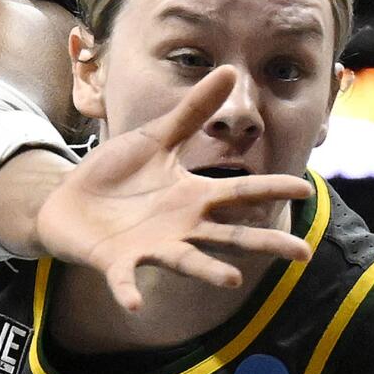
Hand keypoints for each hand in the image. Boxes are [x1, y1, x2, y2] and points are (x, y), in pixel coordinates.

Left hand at [33, 67, 314, 310]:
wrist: (67, 199)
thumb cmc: (116, 173)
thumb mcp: (154, 138)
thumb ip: (191, 112)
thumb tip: (229, 70)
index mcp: (191, 196)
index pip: (239, 192)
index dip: (271, 189)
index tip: (306, 188)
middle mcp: (179, 226)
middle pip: (229, 235)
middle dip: (264, 243)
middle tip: (302, 254)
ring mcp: (149, 247)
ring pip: (186, 261)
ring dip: (207, 270)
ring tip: (231, 280)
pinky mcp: (116, 262)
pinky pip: (125, 279)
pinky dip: (129, 291)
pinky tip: (137, 303)